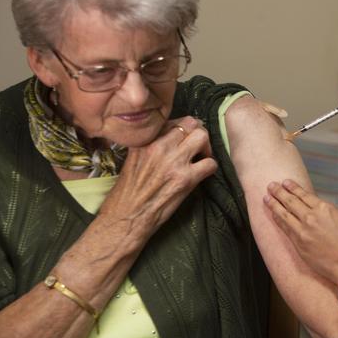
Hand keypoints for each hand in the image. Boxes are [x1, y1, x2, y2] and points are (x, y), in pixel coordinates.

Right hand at [100, 116, 216, 236]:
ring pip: (203, 137)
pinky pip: (210, 163)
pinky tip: (203, 174)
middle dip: (198, 133)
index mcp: (146, 140)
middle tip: (197, 146)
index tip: (184, 139)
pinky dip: (210, 167)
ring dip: (206, 147)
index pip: (174, 121)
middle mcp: (160, 146)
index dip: (183, 129)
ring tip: (201, 158)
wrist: (126, 216)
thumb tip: (167, 139)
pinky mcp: (185, 179)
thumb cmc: (127, 191)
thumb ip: (149, 144)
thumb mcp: (132, 158)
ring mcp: (174, 162)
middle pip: (191, 124)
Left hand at [263, 179, 337, 287]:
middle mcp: (312, 216)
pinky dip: (277, 219)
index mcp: (326, 208)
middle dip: (279, 191)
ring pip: (284, 213)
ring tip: (267, 197)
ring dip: (274, 203)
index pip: (304, 194)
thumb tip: (317, 211)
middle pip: (291, 201)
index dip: (293, 188)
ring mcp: (303, 230)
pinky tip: (273, 214)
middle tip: (271, 185)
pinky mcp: (298, 243)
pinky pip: (284, 227)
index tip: (286, 183)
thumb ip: (327, 214)